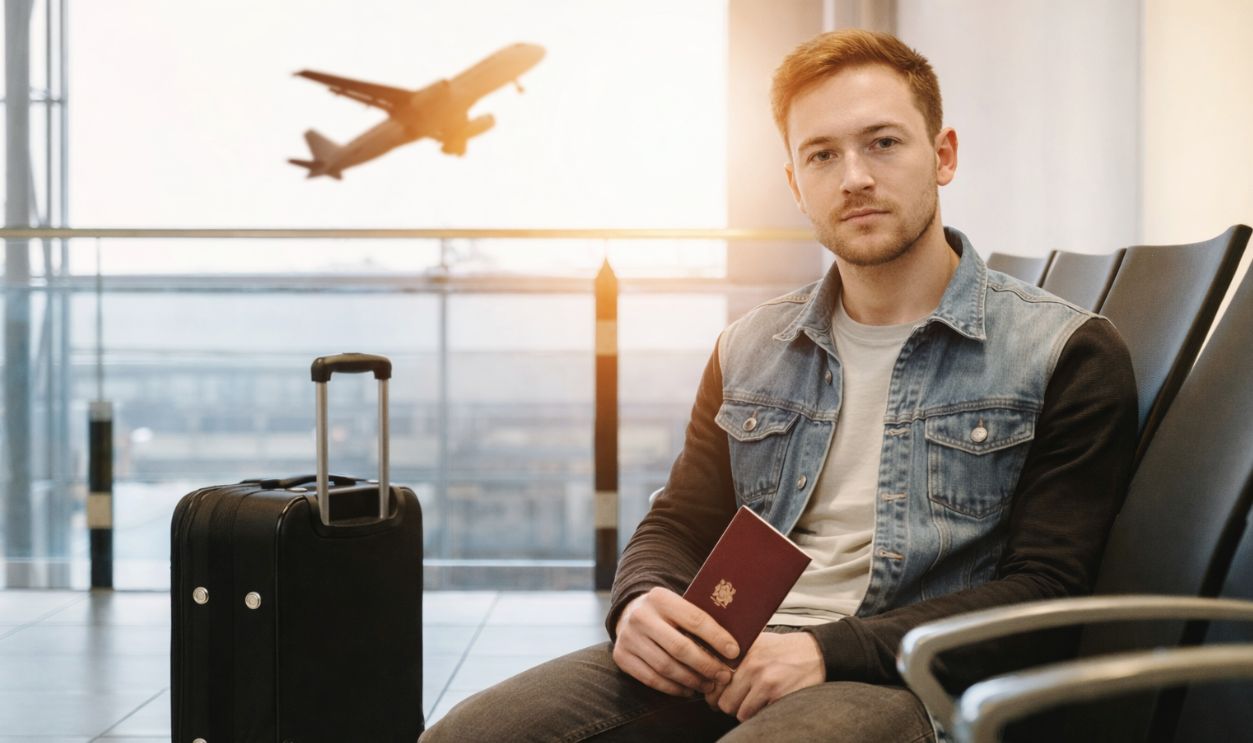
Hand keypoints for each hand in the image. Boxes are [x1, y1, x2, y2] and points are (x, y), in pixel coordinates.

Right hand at [612, 587, 738, 696]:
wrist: (628, 613)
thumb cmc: (666, 612)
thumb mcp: (678, 605)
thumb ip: (698, 618)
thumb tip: (733, 644)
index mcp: (660, 598)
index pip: (695, 620)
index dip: (717, 638)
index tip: (734, 652)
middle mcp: (641, 616)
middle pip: (680, 648)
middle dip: (707, 665)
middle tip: (724, 676)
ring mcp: (629, 638)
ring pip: (666, 667)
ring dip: (692, 680)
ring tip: (709, 685)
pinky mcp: (622, 657)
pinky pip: (652, 679)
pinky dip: (673, 688)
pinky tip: (688, 690)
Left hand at [705, 631, 823, 721]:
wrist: (816, 652)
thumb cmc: (785, 649)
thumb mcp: (757, 642)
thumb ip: (735, 654)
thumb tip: (712, 670)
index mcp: (743, 652)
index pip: (715, 679)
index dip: (714, 691)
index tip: (717, 694)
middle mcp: (751, 666)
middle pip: (724, 701)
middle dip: (729, 705)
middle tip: (737, 702)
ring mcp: (764, 681)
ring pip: (739, 712)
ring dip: (745, 711)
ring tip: (754, 702)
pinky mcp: (778, 695)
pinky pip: (757, 715)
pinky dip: (760, 714)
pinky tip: (767, 703)